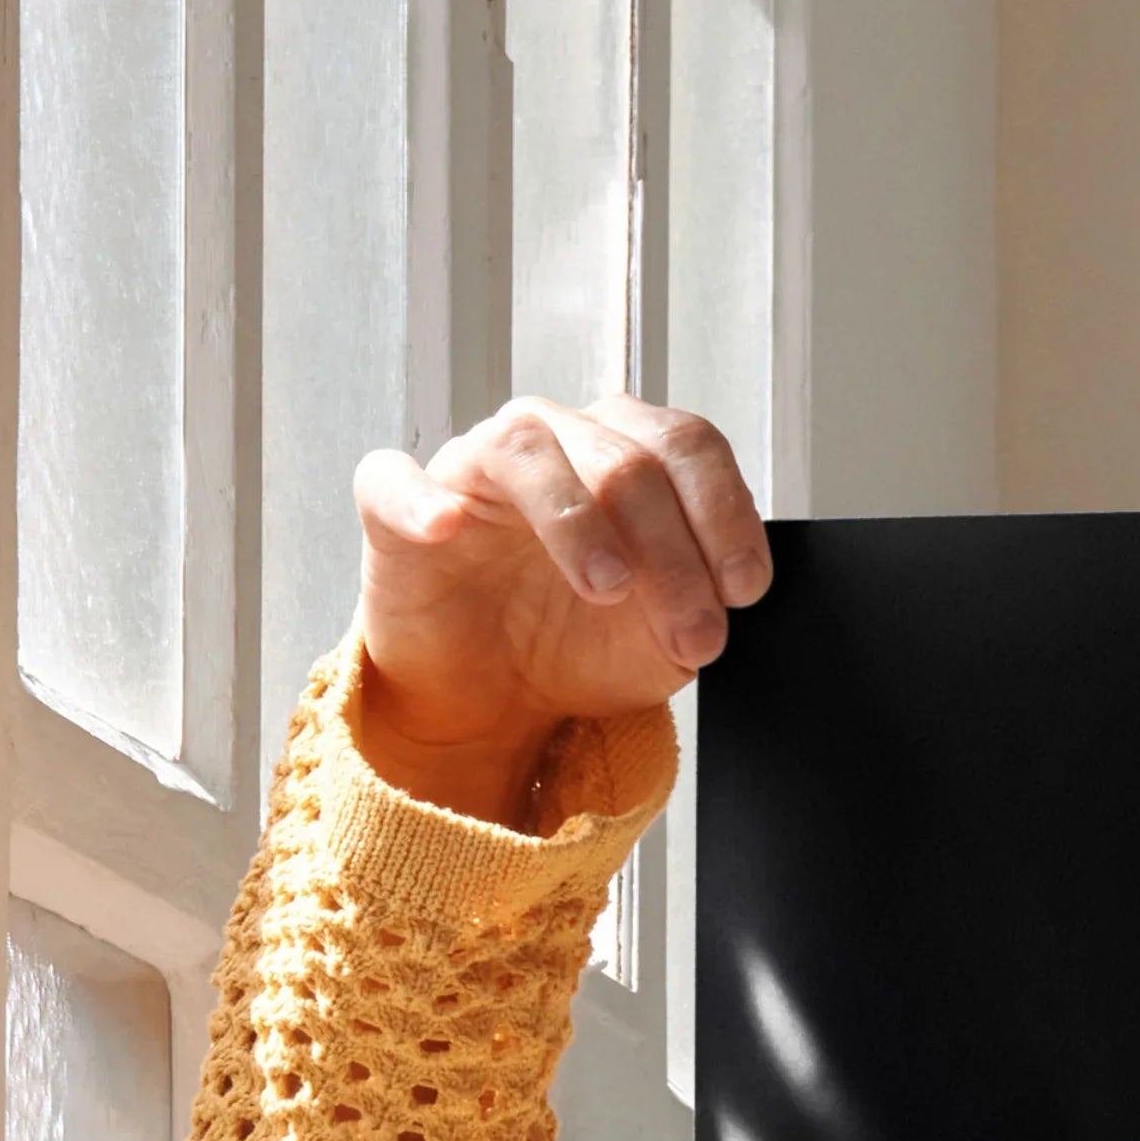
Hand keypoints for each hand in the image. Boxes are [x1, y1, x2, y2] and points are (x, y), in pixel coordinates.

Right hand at [348, 397, 770, 827]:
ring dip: (577, 521)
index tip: (745, 589)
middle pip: (625, 459)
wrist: (494, 699)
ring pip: (527, 450)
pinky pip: (394, 480)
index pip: (687, 446)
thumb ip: (700, 603)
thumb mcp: (664, 638)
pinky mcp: (396, 508)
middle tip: (693, 634)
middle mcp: (554, 442)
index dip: (725, 513)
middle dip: (672, 554)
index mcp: (626, 455)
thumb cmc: (577, 644)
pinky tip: (447, 527)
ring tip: (608, 588)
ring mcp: (473, 467)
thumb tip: (726, 593)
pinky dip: (421, 499)